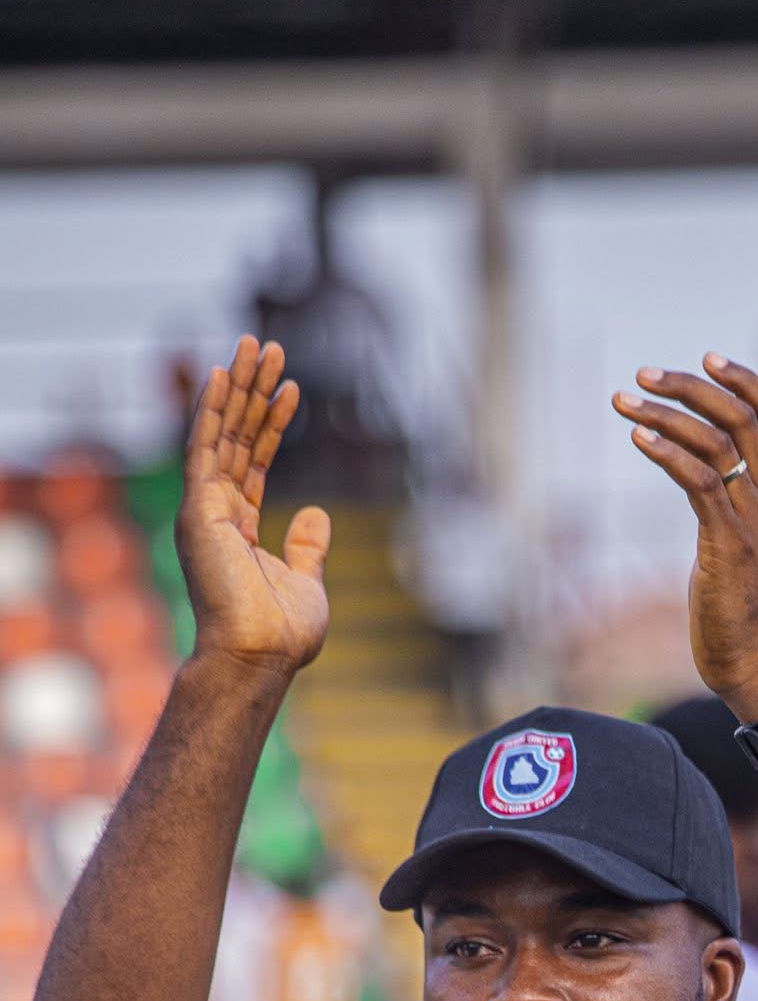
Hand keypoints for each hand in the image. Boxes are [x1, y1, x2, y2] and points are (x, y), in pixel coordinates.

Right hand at [175, 335, 330, 677]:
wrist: (259, 656)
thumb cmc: (281, 634)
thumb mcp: (307, 582)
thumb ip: (307, 547)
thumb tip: (316, 513)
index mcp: (238, 531)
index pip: (256, 463)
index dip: (272, 424)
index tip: (291, 389)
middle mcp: (215, 515)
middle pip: (237, 439)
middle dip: (253, 391)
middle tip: (268, 346)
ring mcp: (204, 511)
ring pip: (223, 434)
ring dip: (238, 387)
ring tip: (255, 345)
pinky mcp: (199, 511)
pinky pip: (205, 449)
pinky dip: (213, 411)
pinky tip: (223, 375)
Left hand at [613, 355, 757, 718]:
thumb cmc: (742, 612)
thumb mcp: (744, 548)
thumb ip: (731, 510)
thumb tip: (702, 486)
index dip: (747, 382)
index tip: (709, 358)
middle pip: (740, 418)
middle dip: (691, 387)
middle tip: (644, 374)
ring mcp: (754, 521)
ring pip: (715, 443)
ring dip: (664, 414)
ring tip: (623, 399)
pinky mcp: (729, 544)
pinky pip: (699, 482)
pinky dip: (667, 453)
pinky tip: (638, 438)